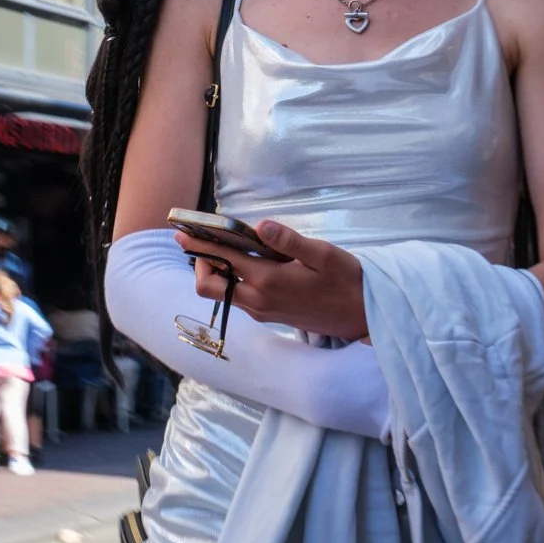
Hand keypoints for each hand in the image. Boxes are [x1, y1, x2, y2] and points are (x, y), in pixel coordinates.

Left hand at [181, 220, 368, 342]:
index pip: (224, 259)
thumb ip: (289, 241)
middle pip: (208, 286)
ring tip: (223, 248)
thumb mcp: (324, 255)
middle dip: (200, 262)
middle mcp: (259, 299)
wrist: (362, 317)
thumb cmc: (347, 281)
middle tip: (204, 241)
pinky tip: (245, 263)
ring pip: (221, 293)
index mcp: (269, 280)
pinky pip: (237, 298)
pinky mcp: (269, 315)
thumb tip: (260, 225)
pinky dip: (231, 279)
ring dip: (214, 272)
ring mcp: (262, 310)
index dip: (200, 244)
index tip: (181, 232)